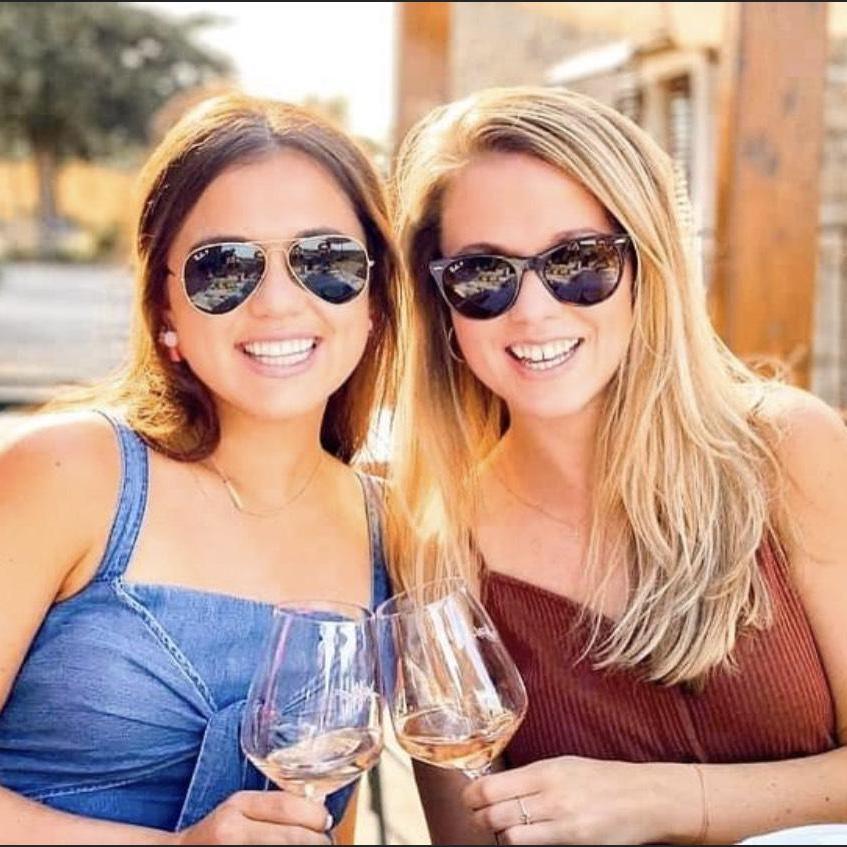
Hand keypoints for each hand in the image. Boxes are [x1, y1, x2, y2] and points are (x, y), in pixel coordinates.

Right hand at [173, 790, 332, 844]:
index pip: (287, 806)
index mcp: (238, 805)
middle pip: (291, 836)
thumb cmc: (218, 833)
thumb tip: (318, 813)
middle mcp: (233, 830)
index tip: (325, 822)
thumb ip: (272, 807)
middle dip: (317, 840)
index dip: (315, 815)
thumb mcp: (241, 808)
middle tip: (325, 842)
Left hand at [462, 756, 699, 844]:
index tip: (469, 798)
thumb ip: (531, 777)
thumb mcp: (563, 766)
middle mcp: (551, 795)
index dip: (472, 797)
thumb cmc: (602, 780)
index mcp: (545, 770)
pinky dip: (523, 844)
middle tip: (480, 816)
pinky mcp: (576, 843)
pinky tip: (527, 837)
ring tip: (503, 828)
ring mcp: (563, 822)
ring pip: (510, 835)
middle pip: (494, 814)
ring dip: (500, 834)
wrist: (645, 798)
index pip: (491, 787)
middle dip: (480, 818)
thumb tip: (494, 785)